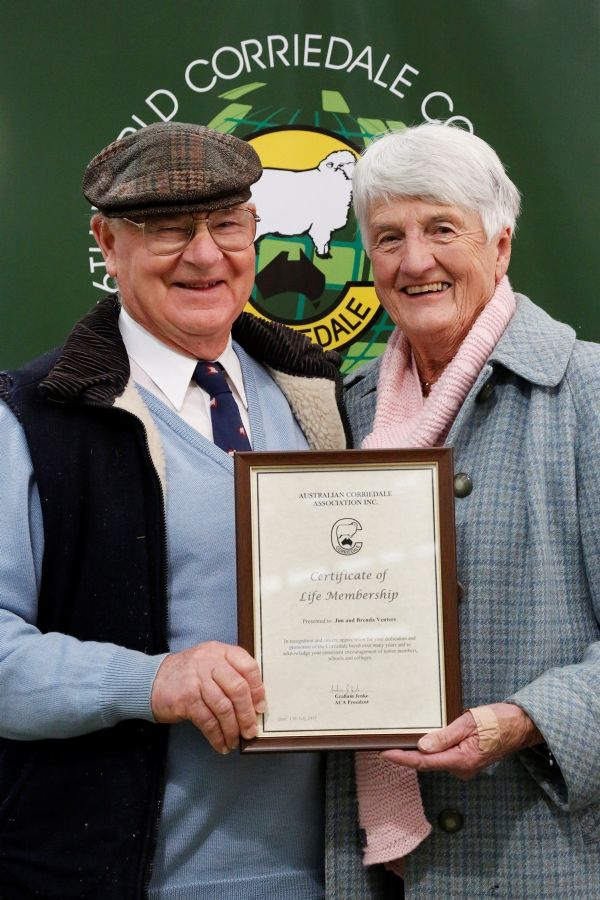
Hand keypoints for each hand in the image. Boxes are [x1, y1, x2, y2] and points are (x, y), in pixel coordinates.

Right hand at [151, 642, 265, 753]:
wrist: (151, 680)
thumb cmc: (188, 675)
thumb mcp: (210, 663)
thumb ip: (230, 674)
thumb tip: (255, 704)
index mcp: (220, 651)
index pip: (248, 666)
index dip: (257, 689)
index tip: (260, 708)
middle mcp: (209, 662)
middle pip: (238, 688)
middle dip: (247, 714)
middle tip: (251, 730)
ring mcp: (196, 679)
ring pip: (223, 707)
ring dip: (232, 729)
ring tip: (235, 740)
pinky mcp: (185, 698)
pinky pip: (207, 721)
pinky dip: (217, 736)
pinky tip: (221, 744)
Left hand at [381, 702, 543, 779]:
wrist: (521, 726)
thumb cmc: (498, 721)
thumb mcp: (469, 723)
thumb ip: (445, 735)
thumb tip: (422, 746)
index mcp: (462, 760)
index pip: (424, 762)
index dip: (402, 758)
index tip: (384, 752)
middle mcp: (461, 769)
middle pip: (427, 762)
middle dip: (407, 753)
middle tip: (385, 740)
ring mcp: (464, 766)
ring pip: (435, 759)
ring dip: (419, 750)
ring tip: (400, 737)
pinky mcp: (466, 760)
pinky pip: (444, 756)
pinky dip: (431, 748)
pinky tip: (422, 738)